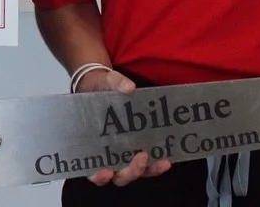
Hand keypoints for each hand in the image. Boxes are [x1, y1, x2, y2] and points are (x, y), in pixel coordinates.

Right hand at [74, 67, 172, 185]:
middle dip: (131, 171)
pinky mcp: (138, 151)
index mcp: (92, 146)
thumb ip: (114, 83)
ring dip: (149, 170)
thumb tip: (129, 87)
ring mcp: (125, 155)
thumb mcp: (104, 83)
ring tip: (162, 162)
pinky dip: (156, 164)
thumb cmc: (98, 89)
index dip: (98, 176)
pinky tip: (167, 158)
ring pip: (136, 172)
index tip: (106, 172)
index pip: (92, 171)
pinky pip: (147, 164)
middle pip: (119, 176)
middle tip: (141, 158)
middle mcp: (109, 156)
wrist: (105, 86)